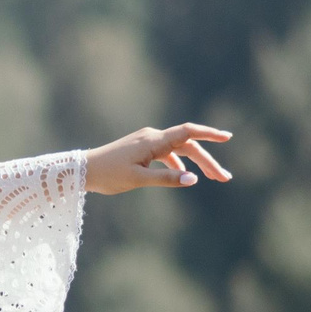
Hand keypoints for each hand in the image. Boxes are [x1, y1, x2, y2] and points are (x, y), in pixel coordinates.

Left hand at [85, 123, 232, 194]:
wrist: (83, 170)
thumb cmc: (108, 174)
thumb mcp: (138, 179)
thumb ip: (166, 179)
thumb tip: (193, 179)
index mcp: (153, 141)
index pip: (188, 132)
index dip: (209, 133)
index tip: (227, 137)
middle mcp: (152, 137)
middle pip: (188, 145)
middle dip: (208, 160)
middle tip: (224, 178)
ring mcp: (147, 141)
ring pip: (179, 150)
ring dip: (196, 163)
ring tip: (212, 178)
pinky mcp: (142, 148)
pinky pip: (167, 153)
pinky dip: (179, 163)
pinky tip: (186, 175)